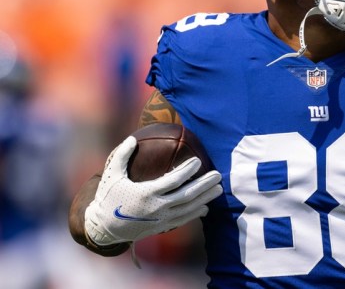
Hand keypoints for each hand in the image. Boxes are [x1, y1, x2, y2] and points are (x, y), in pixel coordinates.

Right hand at [84, 136, 222, 245]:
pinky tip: (205, 207)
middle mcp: (157, 207)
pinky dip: (195, 213)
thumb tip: (132, 139)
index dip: (187, 171)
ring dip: (205, 198)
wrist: (104, 227)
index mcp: (146, 193)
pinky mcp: (161, 227)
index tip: (198, 161)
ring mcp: (161, 219)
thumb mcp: (111, 175)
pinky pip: (183, 220)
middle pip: (187, 195)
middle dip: (204, 185)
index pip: (173, 180)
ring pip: (188, 208)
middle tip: (218, 175)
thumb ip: (122, 155)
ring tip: (218, 189)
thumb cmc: (109, 197)